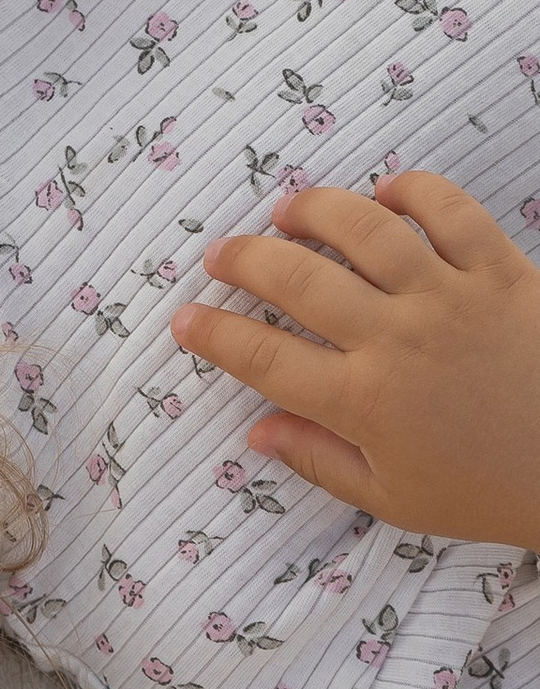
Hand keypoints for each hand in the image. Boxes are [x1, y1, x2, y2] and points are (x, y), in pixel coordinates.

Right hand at [170, 171, 539, 545]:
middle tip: (222, 255)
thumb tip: (257, 429)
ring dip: (313, 210)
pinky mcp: (502, 271)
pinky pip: (448, 208)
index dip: (211, 333)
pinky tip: (387, 195)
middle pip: (296, 279)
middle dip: (243, 259)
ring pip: (363, 227)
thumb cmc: (491, 489)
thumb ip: (320, 461)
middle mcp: (399, 341)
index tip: (186, 319)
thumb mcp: (397, 498)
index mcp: (366, 403)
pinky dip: (412, 190)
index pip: (262, 357)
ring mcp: (451, 298)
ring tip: (289, 212)